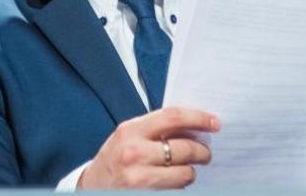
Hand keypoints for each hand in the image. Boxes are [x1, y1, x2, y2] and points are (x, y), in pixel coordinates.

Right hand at [79, 107, 219, 188]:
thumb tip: (193, 125)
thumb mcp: (127, 137)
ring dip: (191, 173)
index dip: (198, 118)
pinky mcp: (144, 195)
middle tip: (206, 154)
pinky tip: (173, 184)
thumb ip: (154, 128)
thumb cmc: (114, 160)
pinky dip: (180, 187)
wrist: (90, 189)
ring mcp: (138, 179)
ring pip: (184, 174)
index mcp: (130, 130)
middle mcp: (133, 153)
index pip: (173, 117)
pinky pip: (176, 191)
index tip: (214, 123)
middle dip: (202, 152)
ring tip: (186, 171)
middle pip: (184, 148)